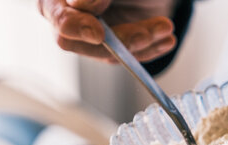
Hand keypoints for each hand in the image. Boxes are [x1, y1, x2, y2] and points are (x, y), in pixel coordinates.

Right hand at [38, 0, 176, 62]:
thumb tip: (85, 5)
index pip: (61, 19)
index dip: (78, 28)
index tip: (98, 32)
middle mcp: (70, 17)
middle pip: (86, 42)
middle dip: (120, 39)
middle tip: (145, 33)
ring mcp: (90, 33)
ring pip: (108, 53)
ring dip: (140, 43)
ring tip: (165, 28)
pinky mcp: (110, 45)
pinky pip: (125, 56)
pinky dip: (149, 49)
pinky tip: (166, 41)